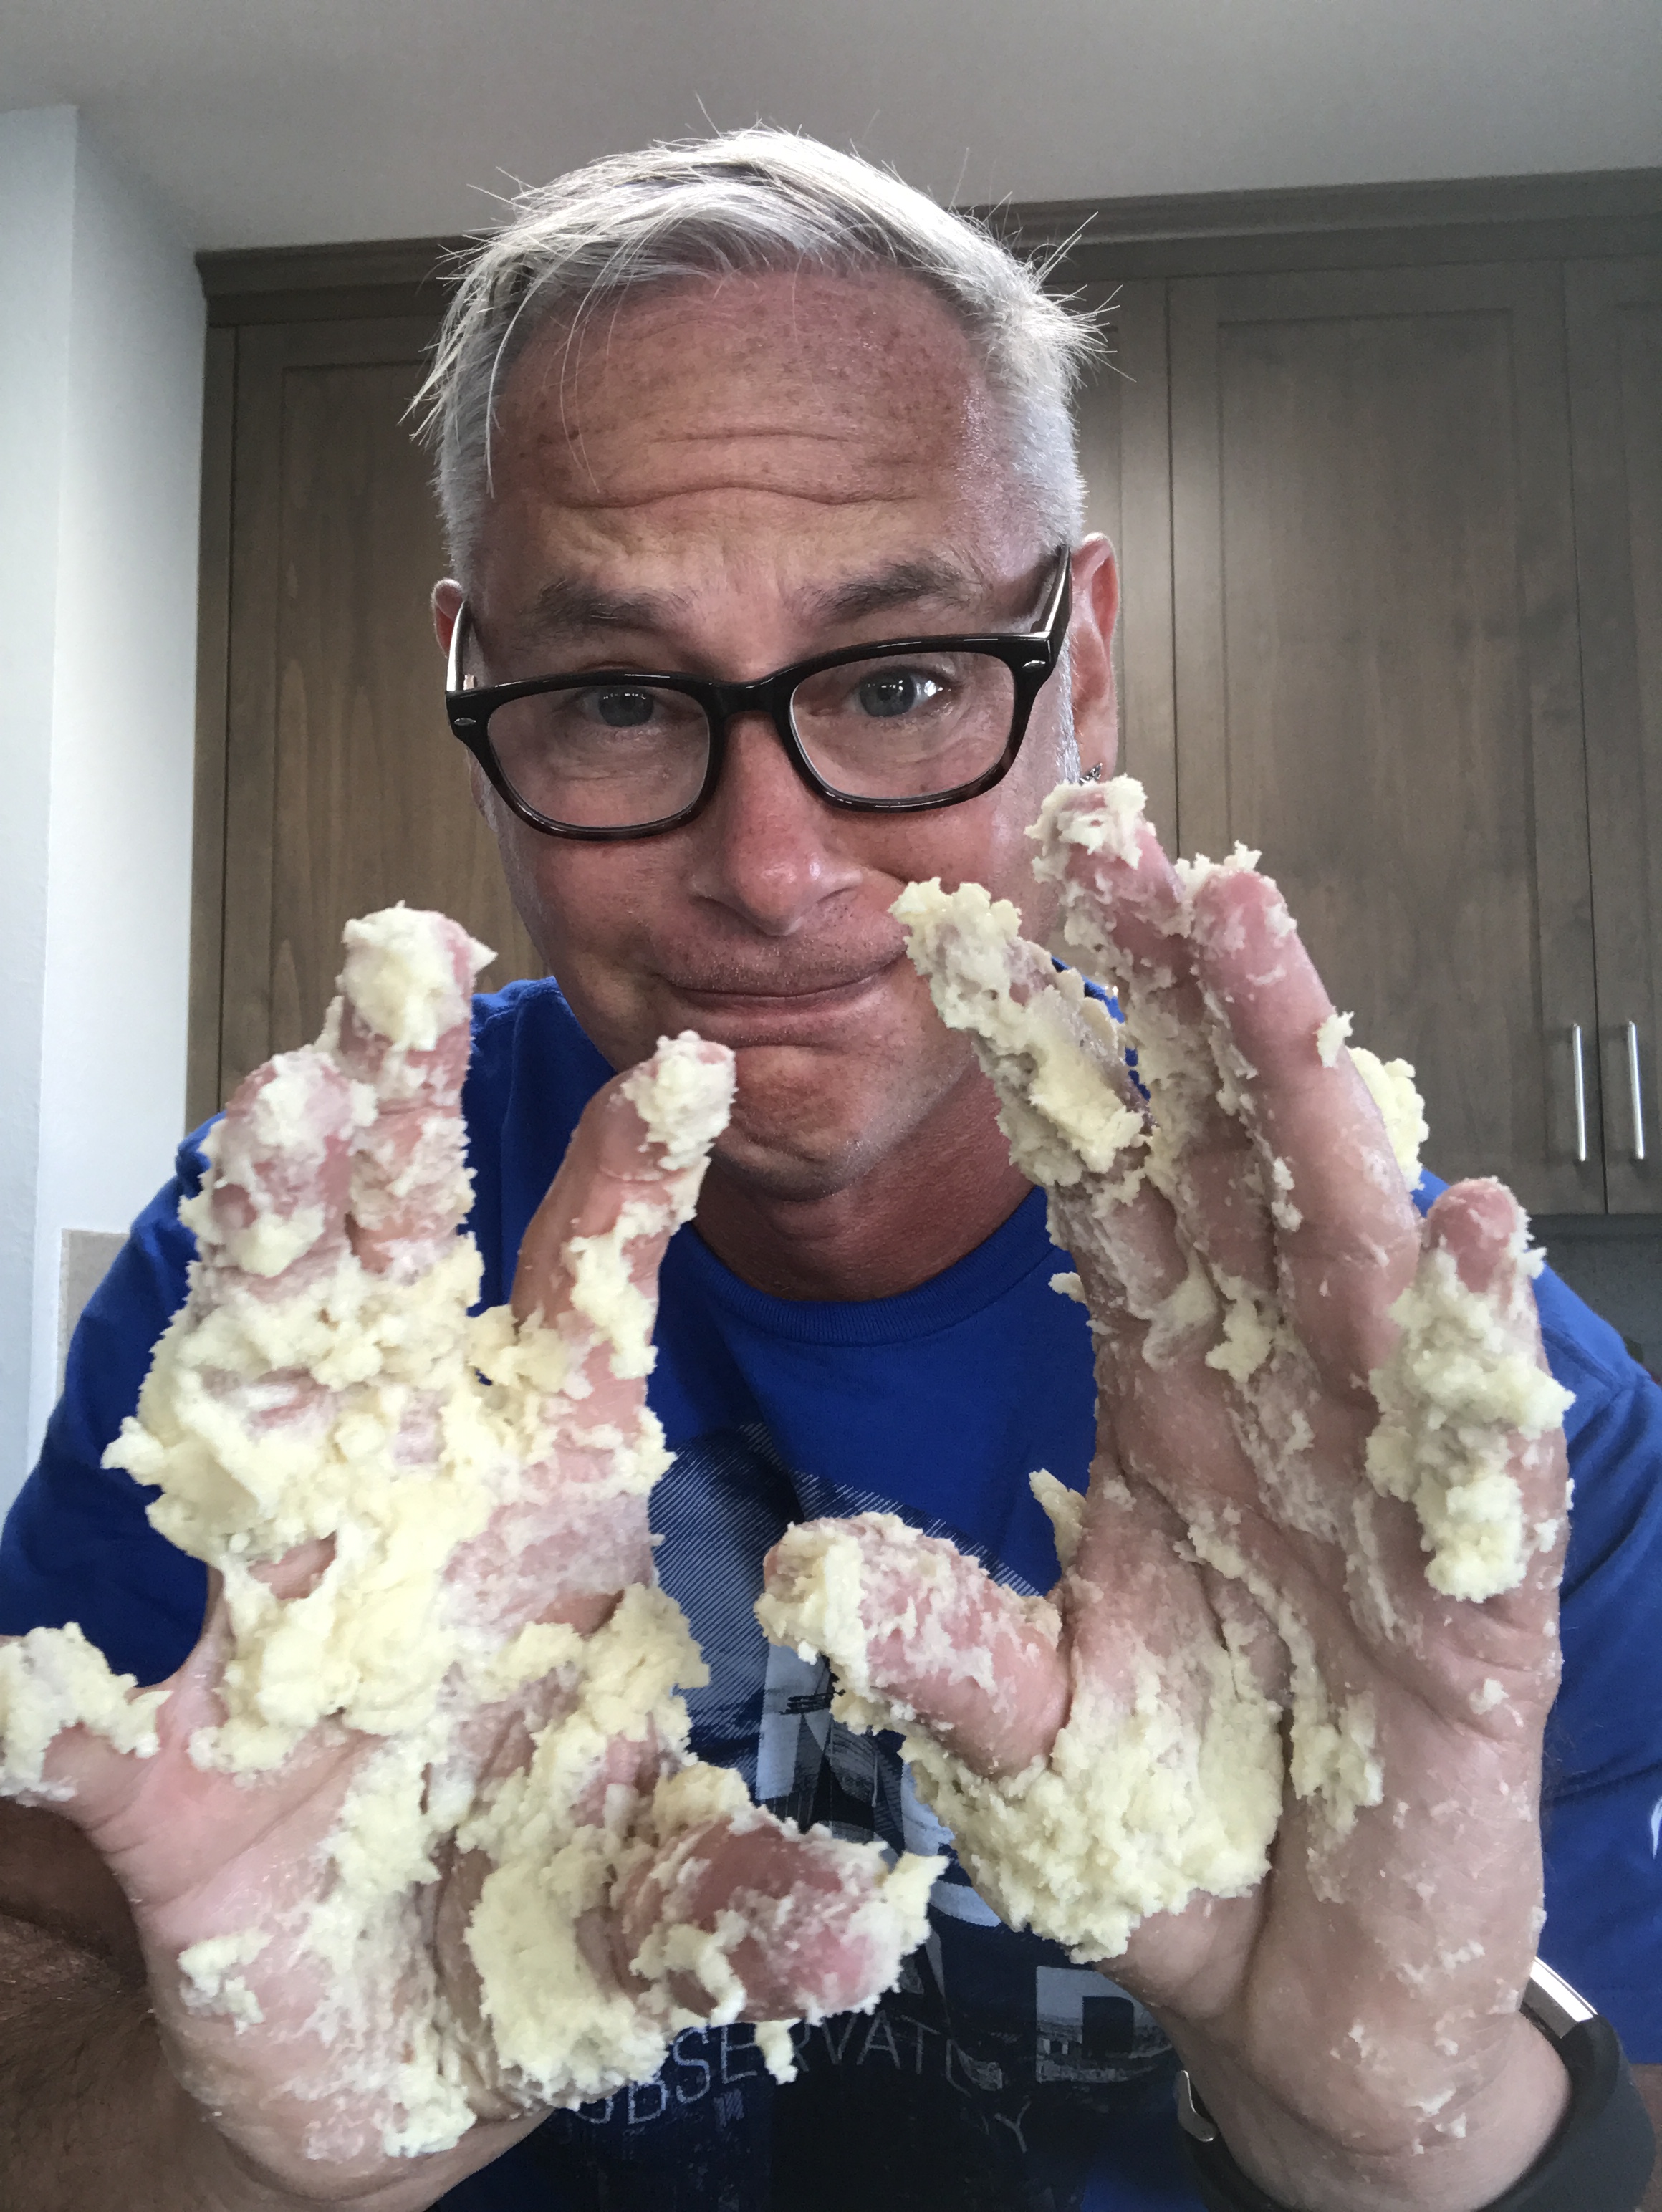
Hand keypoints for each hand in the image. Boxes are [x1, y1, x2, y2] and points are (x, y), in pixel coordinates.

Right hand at [0, 910, 934, 2204]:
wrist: (398, 2043)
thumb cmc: (543, 1910)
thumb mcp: (670, 1903)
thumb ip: (747, 1895)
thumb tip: (861, 1920)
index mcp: (546, 1487)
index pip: (586, 1298)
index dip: (629, 1182)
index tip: (688, 1062)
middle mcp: (404, 1488)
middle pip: (395, 1263)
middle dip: (402, 1114)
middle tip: (412, 960)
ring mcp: (272, 1588)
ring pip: (250, 1371)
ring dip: (258, 1238)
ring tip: (280, 1104)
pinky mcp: (153, 1748)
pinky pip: (73, 1707)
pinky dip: (44, 1693)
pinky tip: (25, 1673)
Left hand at [759, 778, 1574, 2211]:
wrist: (1297, 1984)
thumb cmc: (1165, 1823)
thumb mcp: (1016, 1730)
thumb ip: (932, 1644)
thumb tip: (808, 1570)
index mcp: (1166, 1382)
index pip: (1102, 1175)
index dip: (1042, 1049)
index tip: (964, 912)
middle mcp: (1274, 1386)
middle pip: (1222, 1150)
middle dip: (1173, 990)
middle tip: (1113, 829)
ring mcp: (1379, 1469)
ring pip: (1341, 1238)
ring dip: (1298, 1081)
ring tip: (1249, 928)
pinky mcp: (1468, 1589)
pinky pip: (1472, 1441)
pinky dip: (1467, 1337)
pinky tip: (1452, 1219)